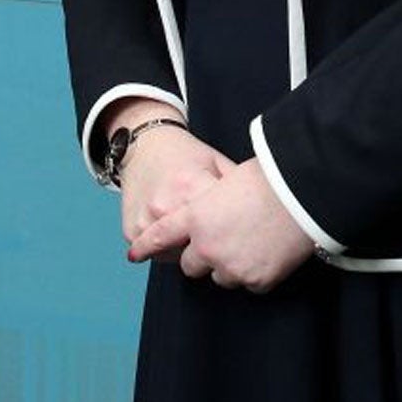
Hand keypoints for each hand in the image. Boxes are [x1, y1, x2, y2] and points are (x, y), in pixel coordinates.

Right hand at [118, 125, 231, 247]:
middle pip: (199, 250)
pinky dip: (168, 251)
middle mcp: (166, 205)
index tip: (241, 234)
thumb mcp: (215, 163)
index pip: (221, 228)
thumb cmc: (184, 155)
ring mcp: (146, 219)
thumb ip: (237, 186)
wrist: (143, 145)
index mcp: (191, 186)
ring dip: (188, 252)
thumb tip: (269, 206)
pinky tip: (175, 235)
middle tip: (221, 240)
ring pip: (177, 257)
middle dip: (212, 250)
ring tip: (195, 234)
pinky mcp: (131, 230)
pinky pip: (157, 255)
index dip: (234, 234)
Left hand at [127, 158, 314, 292]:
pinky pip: (249, 283)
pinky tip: (268, 250)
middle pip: (190, 265)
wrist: (301, 193)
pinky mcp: (256, 281)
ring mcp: (232, 267)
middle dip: (202, 256)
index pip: (161, 235)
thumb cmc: (267, 178)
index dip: (146, 246)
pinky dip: (256, 271)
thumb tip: (205, 214)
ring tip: (252, 239)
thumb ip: (208, 204)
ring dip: (230, 264)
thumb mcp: (225, 182)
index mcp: (196, 217)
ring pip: (220, 276)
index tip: (134, 255)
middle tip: (223, 239)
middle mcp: (208, 246)